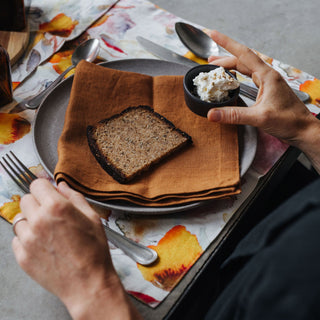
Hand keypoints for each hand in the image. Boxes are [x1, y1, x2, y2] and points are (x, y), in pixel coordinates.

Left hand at [12, 179, 140, 319]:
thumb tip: (61, 186)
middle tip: (51, 213)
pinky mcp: (22, 256)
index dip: (44, 187)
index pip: (37, 185)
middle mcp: (38, 221)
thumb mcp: (92, 218)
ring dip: (30, 220)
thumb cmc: (94, 250)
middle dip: (38, 202)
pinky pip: (17, 239)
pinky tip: (43, 244)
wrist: (88, 283)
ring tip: (46, 230)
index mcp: (57, 207)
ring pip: (19, 219)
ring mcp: (28, 240)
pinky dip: (27, 238)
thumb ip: (75, 197)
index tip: (49, 193)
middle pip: (25, 199)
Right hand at [207, 30, 319, 171]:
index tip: (213, 35)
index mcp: (267, 76)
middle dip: (224, 59)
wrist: (303, 130)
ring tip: (217, 69)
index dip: (226, 43)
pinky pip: (249, 78)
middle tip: (209, 63)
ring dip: (230, 67)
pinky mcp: (267, 92)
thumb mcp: (258, 117)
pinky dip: (237, 77)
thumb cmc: (289, 121)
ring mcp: (267, 84)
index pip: (243, 54)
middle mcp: (267, 76)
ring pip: (245, 69)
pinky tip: (232, 81)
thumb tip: (212, 114)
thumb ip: (234, 115)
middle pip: (242, 61)